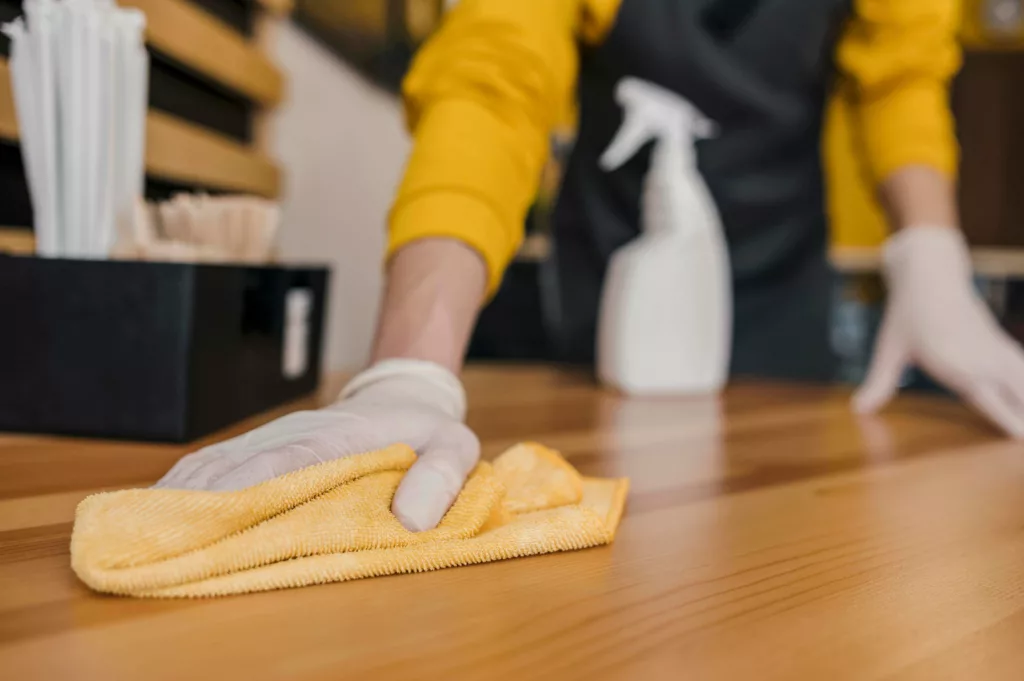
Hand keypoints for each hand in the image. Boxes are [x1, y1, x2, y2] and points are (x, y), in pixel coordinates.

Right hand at [154, 359, 479, 530]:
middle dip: (199, 502)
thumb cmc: (429, 430)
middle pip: (238, 466)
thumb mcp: (456, 448)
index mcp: (341, 437)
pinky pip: (217, 466)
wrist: (405, 394)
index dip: (250, 488)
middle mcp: (297, 434)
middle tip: (159, 538)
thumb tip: (413, 520)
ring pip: (217, 465)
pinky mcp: (264, 448)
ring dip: (183, 497)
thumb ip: (442, 477)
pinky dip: (188, 489)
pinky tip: (163, 513)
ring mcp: (275, 439)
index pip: (289, 461)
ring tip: (147, 532)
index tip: (212, 517)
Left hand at [854, 226, 1023, 437]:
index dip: (1008, 422)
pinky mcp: (1000, 342)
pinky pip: (1023, 366)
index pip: (989, 400)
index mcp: (956, 364)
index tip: (1020, 440)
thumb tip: (857, 409)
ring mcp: (995, 350)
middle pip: (1018, 395)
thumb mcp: (889, 349)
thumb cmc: (907, 313)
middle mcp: (982, 359)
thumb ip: (879, 383)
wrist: (931, 274)